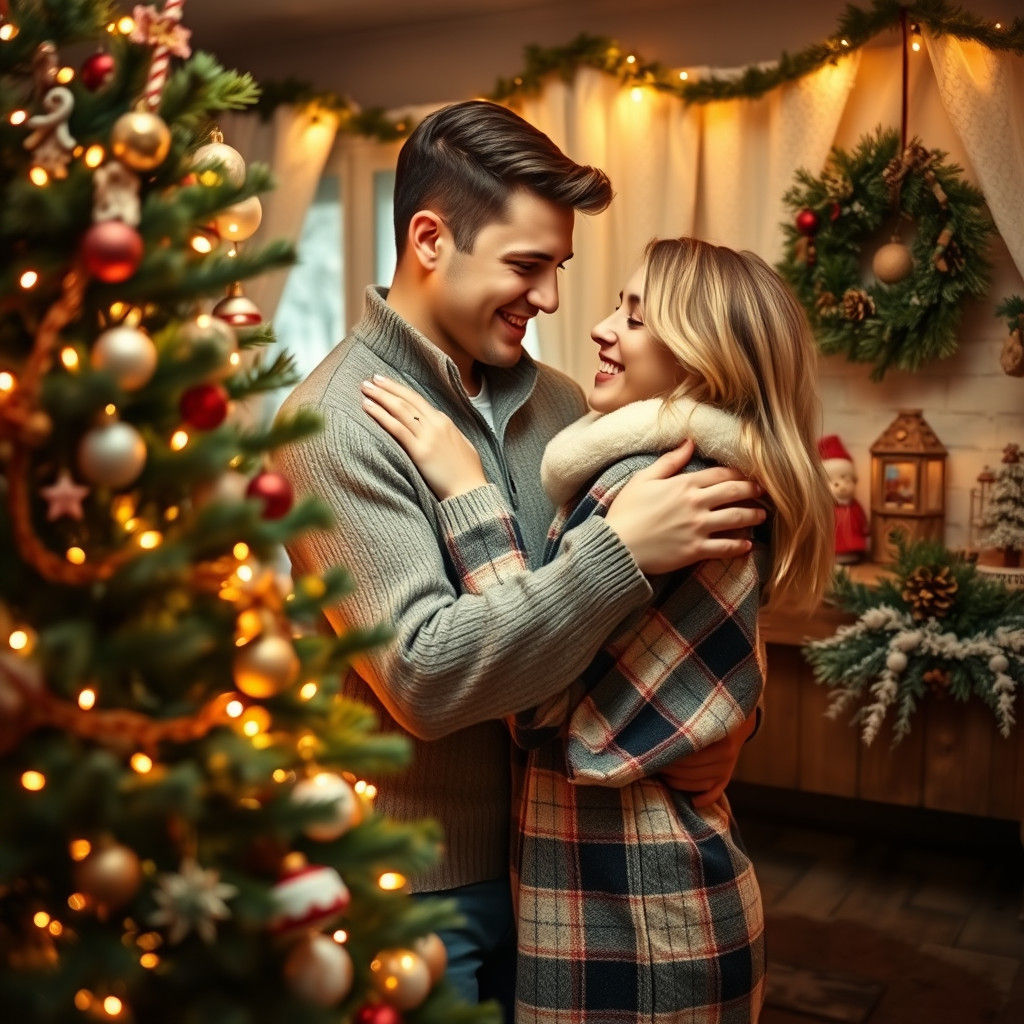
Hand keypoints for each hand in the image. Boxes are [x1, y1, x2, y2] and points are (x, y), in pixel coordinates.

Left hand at [361, 375, 487, 499]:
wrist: (470, 490)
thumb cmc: (466, 472)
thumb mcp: (459, 444)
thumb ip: (445, 433)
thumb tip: (435, 428)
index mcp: (444, 421)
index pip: (417, 400)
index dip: (399, 389)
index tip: (385, 383)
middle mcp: (436, 424)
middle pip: (406, 400)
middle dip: (387, 388)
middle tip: (370, 380)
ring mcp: (428, 437)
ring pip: (400, 410)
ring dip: (380, 397)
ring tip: (365, 388)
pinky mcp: (420, 452)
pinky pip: (397, 429)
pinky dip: (381, 415)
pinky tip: (368, 407)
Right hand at [604, 441, 765, 573]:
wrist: (617, 545)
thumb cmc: (626, 512)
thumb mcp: (643, 479)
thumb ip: (670, 461)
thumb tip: (689, 442)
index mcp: (684, 484)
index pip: (720, 474)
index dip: (739, 474)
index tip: (749, 475)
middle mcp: (696, 503)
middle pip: (734, 493)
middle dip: (752, 491)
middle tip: (764, 492)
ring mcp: (698, 528)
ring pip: (736, 518)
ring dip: (753, 516)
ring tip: (762, 515)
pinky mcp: (696, 550)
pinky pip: (725, 547)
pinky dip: (739, 546)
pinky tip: (747, 544)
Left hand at [659, 708, 757, 806]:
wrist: (737, 722)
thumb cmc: (710, 716)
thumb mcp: (702, 717)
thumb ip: (686, 727)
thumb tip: (658, 737)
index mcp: (719, 740)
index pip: (689, 756)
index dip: (669, 756)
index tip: (653, 753)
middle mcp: (726, 757)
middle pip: (691, 771)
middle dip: (669, 769)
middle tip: (652, 764)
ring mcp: (726, 770)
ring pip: (699, 784)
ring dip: (678, 783)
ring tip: (662, 775)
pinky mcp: (726, 779)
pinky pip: (714, 794)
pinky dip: (703, 800)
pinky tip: (691, 801)